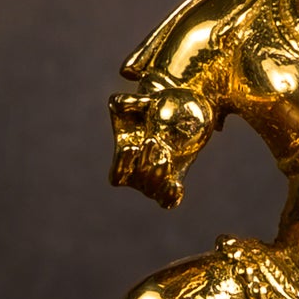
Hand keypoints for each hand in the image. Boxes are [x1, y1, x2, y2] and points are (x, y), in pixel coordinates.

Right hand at [108, 82, 213, 207]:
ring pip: (152, 190)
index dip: (121, 165)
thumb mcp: (141, 99)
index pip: (117, 176)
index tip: (132, 147)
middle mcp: (138, 171)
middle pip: (136, 181)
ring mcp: (157, 176)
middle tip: (153, 141)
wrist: (181, 110)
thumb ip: (127, 101)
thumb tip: (118, 104)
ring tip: (166, 156)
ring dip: (158, 174)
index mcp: (125, 155)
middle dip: (143, 164)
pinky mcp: (175, 177)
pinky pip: (169, 198)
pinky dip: (171, 195)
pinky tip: (176, 187)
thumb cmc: (153, 105)